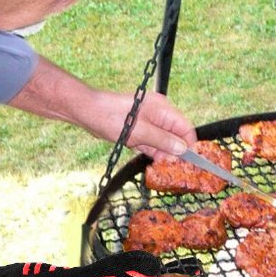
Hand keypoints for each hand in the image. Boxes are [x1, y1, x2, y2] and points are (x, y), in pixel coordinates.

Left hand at [7, 58, 195, 160]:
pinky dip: (152, 151)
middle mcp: (160, 114)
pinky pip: (153, 142)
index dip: (188, 146)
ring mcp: (150, 122)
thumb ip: (163, 141)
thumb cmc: (111, 117)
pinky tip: (151, 161)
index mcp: (163, 109)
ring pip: (164, 141)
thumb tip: (182, 149)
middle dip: (174, 152)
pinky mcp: (141, 129)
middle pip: (176, 136)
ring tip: (159, 166)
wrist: (86, 112)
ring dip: (162, 153)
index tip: (188, 163)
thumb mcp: (139, 132)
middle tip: (170, 168)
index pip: (186, 129)